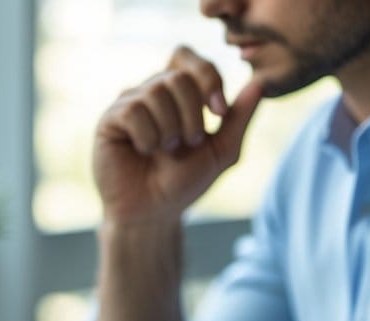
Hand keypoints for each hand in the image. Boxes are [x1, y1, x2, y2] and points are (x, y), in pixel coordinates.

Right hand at [94, 47, 262, 223]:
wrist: (153, 213)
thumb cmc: (184, 183)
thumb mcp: (222, 151)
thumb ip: (240, 117)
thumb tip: (260, 83)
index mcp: (177, 92)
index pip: (189, 57)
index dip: (208, 77)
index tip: (219, 113)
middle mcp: (150, 92)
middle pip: (178, 76)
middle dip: (192, 113)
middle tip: (190, 143)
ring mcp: (128, 104)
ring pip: (156, 92)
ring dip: (170, 128)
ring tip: (166, 151)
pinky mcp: (109, 121)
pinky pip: (133, 110)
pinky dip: (148, 136)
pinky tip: (144, 152)